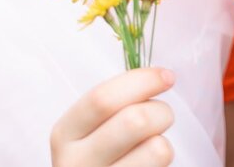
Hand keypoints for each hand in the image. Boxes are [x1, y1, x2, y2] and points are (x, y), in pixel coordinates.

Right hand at [50, 67, 175, 166]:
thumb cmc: (99, 155)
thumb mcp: (92, 129)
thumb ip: (115, 104)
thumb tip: (160, 77)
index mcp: (66, 133)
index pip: (102, 99)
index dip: (141, 81)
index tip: (166, 76)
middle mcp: (76, 162)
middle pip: (134, 121)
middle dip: (161, 111)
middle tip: (163, 116)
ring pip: (157, 149)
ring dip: (165, 141)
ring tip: (153, 145)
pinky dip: (163, 162)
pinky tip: (147, 165)